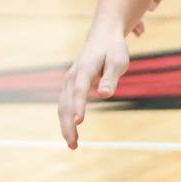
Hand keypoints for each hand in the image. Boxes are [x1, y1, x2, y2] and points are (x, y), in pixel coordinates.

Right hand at [58, 29, 129, 147]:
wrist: (102, 36)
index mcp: (84, 69)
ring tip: (73, 145)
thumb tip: (105, 95)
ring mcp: (68, 81)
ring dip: (65, 126)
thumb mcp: (118, 61)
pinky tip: (72, 133)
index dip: (78, 105)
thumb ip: (111, 78)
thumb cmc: (113, 50)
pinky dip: (65, 120)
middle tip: (73, 145)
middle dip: (68, 125)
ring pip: (62, 106)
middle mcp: (72, 76)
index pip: (79, 90)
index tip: (79, 121)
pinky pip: (64, 105)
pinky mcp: (70, 86)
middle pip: (66, 103)